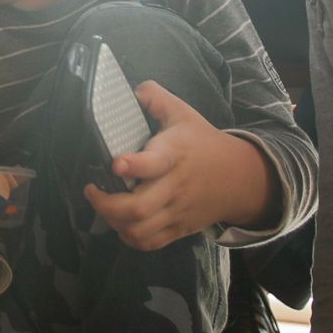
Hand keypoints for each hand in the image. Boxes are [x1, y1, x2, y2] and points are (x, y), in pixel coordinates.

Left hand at [83, 80, 276, 247]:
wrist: (240, 178)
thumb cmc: (204, 143)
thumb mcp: (183, 113)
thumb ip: (156, 98)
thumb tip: (133, 89)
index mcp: (175, 155)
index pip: (155, 163)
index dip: (133, 166)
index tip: (115, 164)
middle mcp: (175, 187)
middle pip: (138, 208)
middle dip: (106, 204)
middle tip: (92, 190)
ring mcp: (177, 211)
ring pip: (140, 230)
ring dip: (113, 222)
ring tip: (103, 206)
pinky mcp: (179, 229)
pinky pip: (149, 243)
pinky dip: (129, 237)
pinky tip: (120, 223)